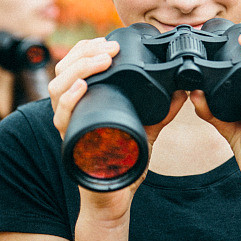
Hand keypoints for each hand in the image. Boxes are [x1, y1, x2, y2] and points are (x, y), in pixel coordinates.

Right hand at [48, 37, 186, 222]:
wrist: (115, 198)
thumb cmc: (124, 162)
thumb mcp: (147, 129)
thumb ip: (162, 109)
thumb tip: (183, 89)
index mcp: (84, 102)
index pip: (74, 65)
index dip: (87, 49)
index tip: (109, 42)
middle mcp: (70, 111)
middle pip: (62, 71)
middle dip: (85, 53)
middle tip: (110, 48)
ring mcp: (67, 126)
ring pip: (57, 88)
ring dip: (79, 69)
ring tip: (102, 60)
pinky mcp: (69, 144)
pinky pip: (61, 118)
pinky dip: (70, 100)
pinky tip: (82, 87)